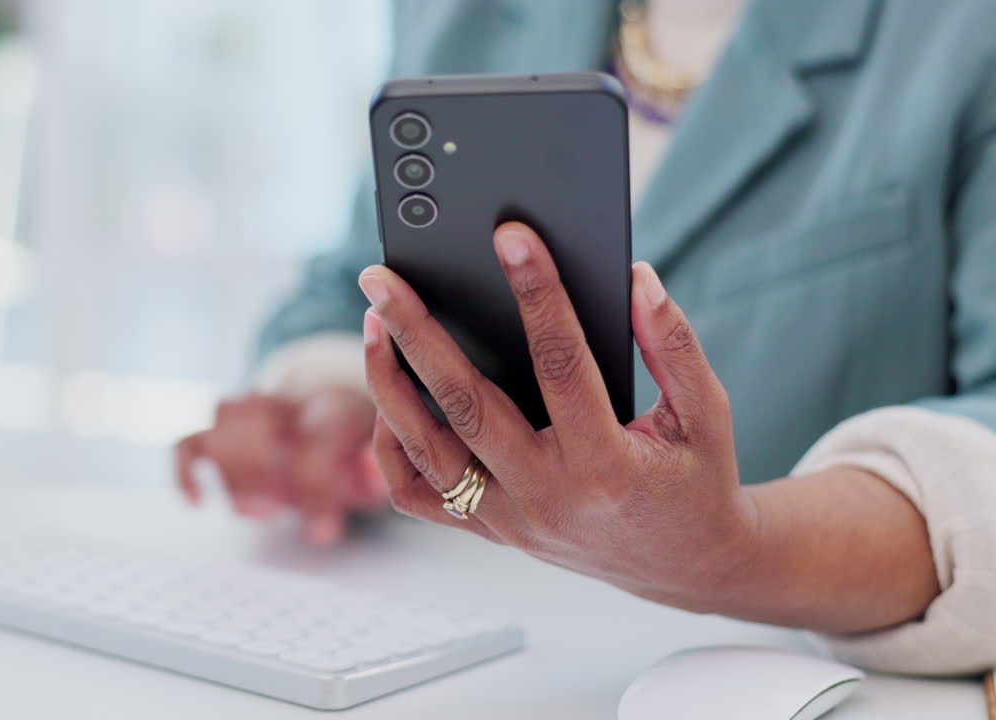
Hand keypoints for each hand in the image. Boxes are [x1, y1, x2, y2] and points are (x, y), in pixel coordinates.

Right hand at [175, 387, 384, 543]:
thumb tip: (369, 476)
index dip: (317, 490)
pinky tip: (197, 501)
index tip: (322, 532)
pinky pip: (191, 436)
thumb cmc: (351, 445)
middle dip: (264, 473)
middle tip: (274, 510)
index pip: (316, 438)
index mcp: (333, 408)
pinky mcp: (222, 426)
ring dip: (232, 471)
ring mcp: (251, 410)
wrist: (333, 406)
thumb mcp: (376, 460)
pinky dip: (186, 468)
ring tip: (254, 510)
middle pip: (262, 422)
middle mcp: (289, 402)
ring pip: (223, 422)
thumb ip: (374, 470)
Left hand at [359, 222, 757, 606]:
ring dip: (389, 383)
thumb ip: (674, 345)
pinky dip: (391, 445)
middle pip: (465, 405)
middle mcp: (547, 496)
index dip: (539, 294)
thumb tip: (635, 277)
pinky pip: (417, 493)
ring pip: (426, 450)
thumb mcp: (706, 414)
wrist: (681, 566)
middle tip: (381, 277)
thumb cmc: (694, 480)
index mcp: (607, 464)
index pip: (562, 363)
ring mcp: (509, 520)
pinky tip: (389, 397)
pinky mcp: (488, 530)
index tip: (511, 237)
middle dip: (418, 334)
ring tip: (373, 322)